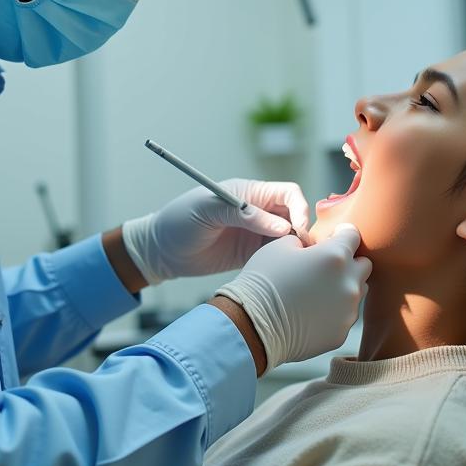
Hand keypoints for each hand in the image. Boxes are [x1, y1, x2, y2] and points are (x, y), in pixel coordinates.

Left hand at [121, 179, 310, 285]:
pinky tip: (281, 272)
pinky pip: (276, 256)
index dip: (299, 208)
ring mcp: (255, 233)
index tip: (298, 228)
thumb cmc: (179, 221)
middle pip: (293, 216)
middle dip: (303, 230)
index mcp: (248, 193)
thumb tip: (282, 226)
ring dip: (295, 248)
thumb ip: (242, 213)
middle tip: (303, 250)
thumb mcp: (207, 210)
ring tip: (295, 264)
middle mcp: (256, 211)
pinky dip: (283, 262)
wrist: (162, 251)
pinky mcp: (250, 254)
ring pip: (288, 238)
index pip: (287, 193)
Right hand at [215, 224, 371, 373]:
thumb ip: (306, 242)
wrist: (253, 325)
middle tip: (326, 266)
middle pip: (364, 265)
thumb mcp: (281, 246)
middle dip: (349, 261)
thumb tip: (312, 248)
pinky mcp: (341, 333)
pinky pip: (345, 315)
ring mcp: (347, 310)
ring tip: (318, 291)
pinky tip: (312, 311)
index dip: (342, 233)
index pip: (353, 235)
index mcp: (335, 256)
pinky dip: (334, 310)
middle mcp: (348, 283)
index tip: (333, 237)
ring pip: (358, 291)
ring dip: (344, 286)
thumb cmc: (264, 281)